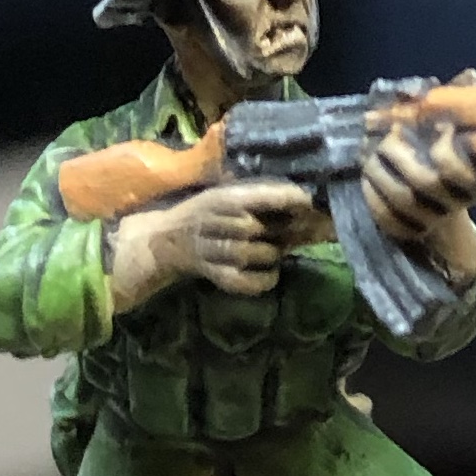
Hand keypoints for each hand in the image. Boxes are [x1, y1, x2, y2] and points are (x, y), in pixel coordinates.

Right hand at [107, 181, 318, 309]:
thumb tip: (306, 200)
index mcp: (225, 197)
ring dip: (273, 254)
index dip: (292, 199)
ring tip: (273, 250)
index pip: (264, 195)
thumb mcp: (224, 192)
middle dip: (282, 230)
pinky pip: (250, 282)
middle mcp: (220, 222)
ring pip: (260, 254)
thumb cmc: (205, 213)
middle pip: (262, 228)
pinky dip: (265, 280)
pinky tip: (269, 273)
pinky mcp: (218, 276)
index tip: (309, 202)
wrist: (165, 240)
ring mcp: (217, 251)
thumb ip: (259, 196)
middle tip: (289, 231)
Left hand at [362, 113, 475, 288]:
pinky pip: (390, 220)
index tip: (429, 128)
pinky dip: (374, 201)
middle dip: (397, 154)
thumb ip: (457, 104)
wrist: (445, 209)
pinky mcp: (413, 231)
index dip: (444, 148)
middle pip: (425, 180)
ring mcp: (434, 217)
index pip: (461, 163)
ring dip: (380, 176)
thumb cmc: (449, 157)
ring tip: (368, 159)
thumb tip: (469, 75)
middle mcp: (457, 198)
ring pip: (404, 199)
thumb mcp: (457, 130)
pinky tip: (366, 183)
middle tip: (384, 138)